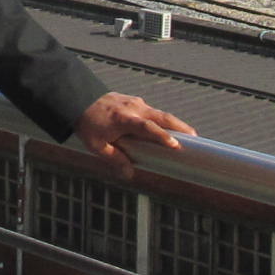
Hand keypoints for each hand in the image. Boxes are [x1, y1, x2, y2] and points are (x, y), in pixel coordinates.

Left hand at [72, 91, 192, 175]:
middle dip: (180, 127)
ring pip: (160, 113)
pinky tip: (171, 130)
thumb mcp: (97, 145)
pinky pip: (152, 112)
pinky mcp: (135, 102)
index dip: (162, 136)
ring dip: (175, 123)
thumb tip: (130, 175)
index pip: (147, 127)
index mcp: (123, 119)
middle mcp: (133, 108)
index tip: (176, 145)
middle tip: (195, 138)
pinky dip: (163, 120)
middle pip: (162, 116)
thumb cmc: (87, 124)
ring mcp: (135, 103)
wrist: (78, 99)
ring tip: (190, 135)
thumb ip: (115, 159)